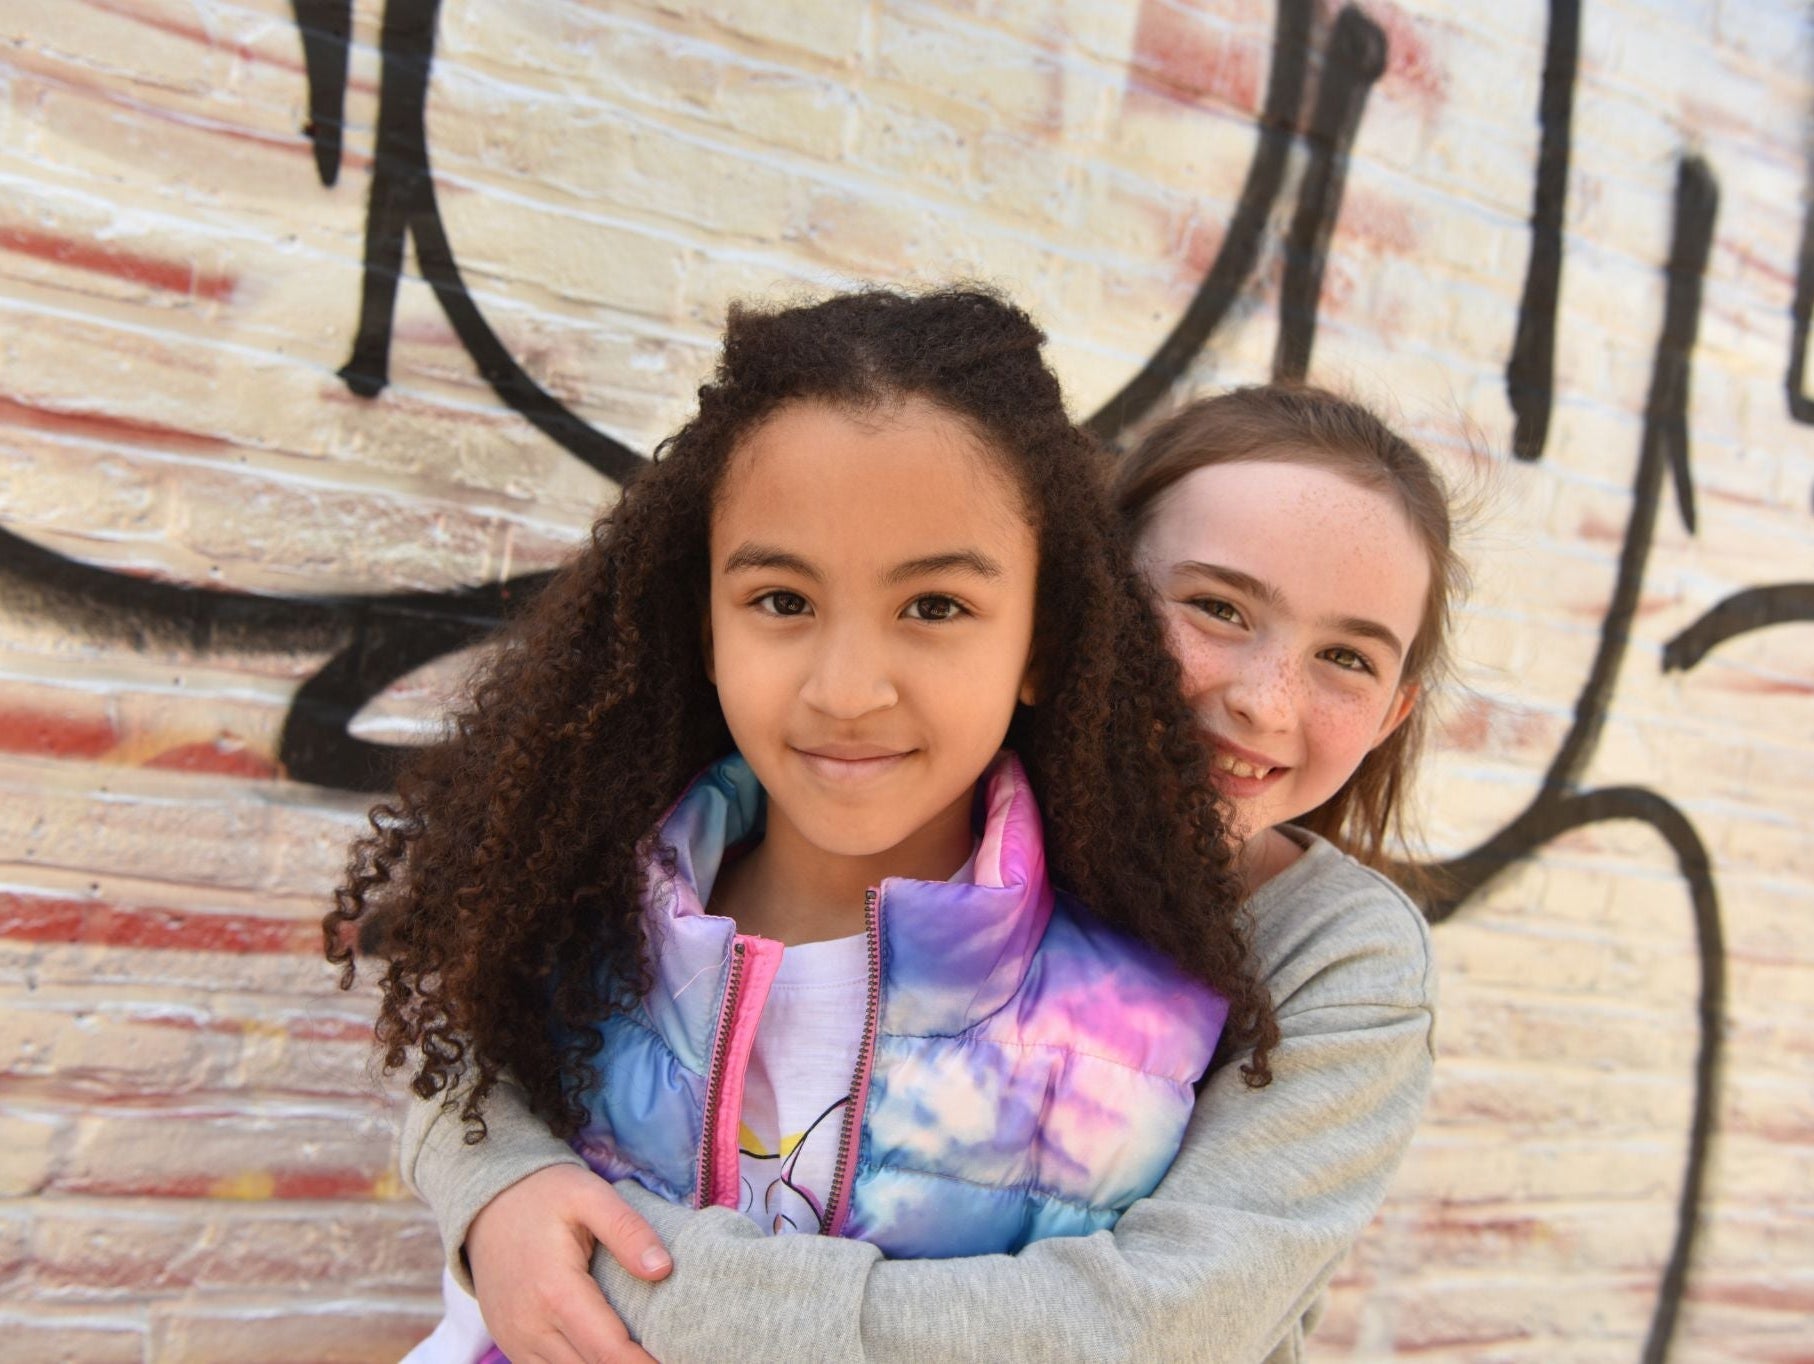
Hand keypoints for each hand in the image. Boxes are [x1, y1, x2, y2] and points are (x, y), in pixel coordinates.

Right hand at [466, 1164, 670, 1363]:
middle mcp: (531, 1326)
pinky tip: (605, 1354)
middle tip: (665, 1352)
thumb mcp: (590, 1195)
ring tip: (638, 1353)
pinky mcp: (511, 1343)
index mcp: (555, 1291)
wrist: (487, 1202)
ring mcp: (516, 1340)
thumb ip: (627, 1230)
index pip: (608, 1351)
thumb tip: (663, 1269)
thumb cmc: (545, 1195)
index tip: (676, 1356)